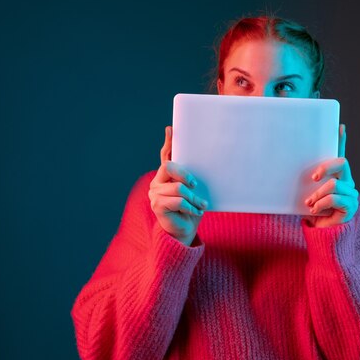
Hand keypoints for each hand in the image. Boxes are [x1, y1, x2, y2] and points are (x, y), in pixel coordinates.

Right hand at [148, 126, 207, 245]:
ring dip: (193, 198)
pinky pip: (178, 201)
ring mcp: (154, 193)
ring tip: (201, 205)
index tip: (171, 129)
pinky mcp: (157, 205)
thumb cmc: (192, 208)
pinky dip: (190, 207)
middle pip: (169, 167)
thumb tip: (205, 163)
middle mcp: (157, 181)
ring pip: (178, 187)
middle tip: (195, 185)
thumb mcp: (195, 191)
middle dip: (186, 175)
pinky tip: (195, 212)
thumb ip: (193, 178)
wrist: (186, 230)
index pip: (166, 156)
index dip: (169, 143)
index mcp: (166, 175)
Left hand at [303, 124, 359, 227]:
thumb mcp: (306, 192)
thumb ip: (306, 182)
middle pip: (342, 163)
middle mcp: (347, 182)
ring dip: (317, 194)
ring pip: (334, 184)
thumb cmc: (312, 212)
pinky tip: (315, 211)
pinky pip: (334, 198)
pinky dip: (321, 204)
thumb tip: (285, 166)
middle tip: (312, 177)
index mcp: (337, 177)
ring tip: (309, 204)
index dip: (341, 141)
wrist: (320, 234)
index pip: (340, 155)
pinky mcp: (350, 206)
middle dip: (326, 167)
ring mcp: (351, 194)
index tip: (340, 127)